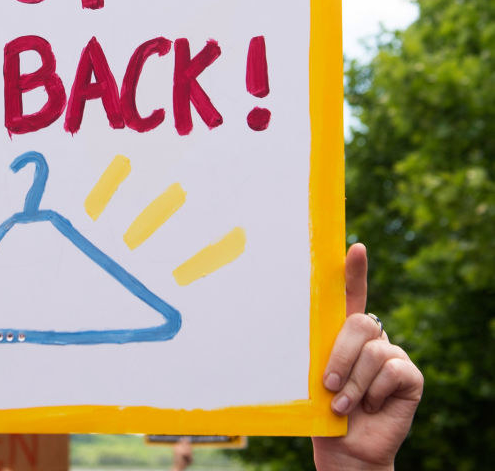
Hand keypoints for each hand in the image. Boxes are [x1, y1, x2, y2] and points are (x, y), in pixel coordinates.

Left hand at [312, 243, 422, 470]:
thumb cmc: (323, 409)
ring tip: (344, 404)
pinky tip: (371, 406)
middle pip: (360, 323)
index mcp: (345, 332)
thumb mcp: (312, 373)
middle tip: (327, 384)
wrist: (345, 447)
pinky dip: (375, 392)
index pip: (351, 294)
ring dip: (353, 382)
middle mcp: (372, 338)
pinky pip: (392, 370)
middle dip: (340, 355)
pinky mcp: (410, 376)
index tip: (355, 248)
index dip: (354, 270)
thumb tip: (285, 318)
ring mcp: (393, 355)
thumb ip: (316, 347)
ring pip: (374, 350)